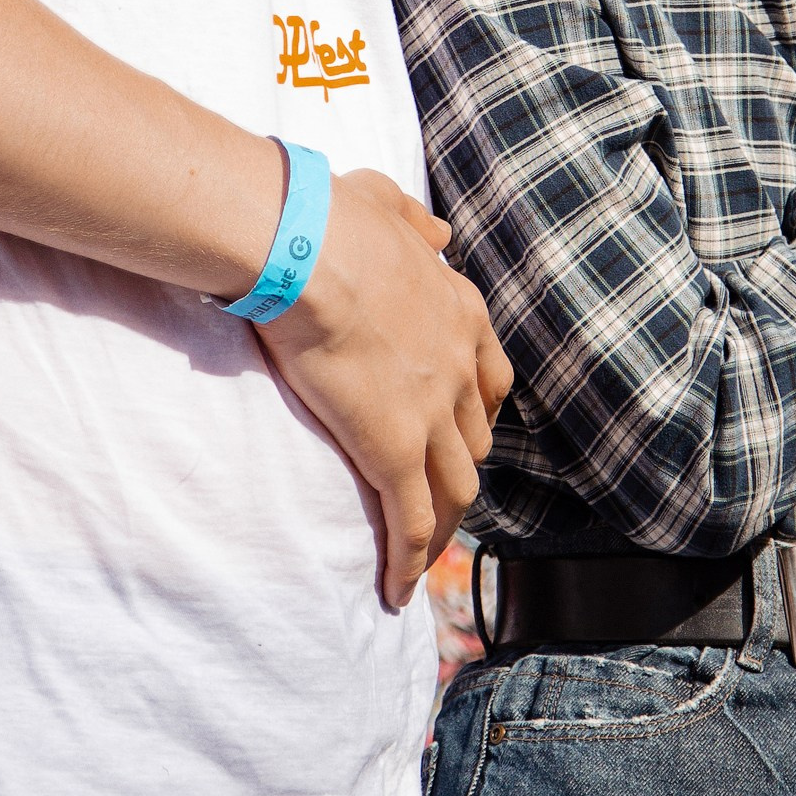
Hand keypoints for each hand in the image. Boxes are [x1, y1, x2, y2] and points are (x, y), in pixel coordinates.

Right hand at [263, 167, 511, 610]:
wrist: (307, 246)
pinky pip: (413, 522)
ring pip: (455, 490)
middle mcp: (459, 366)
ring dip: (444, 526)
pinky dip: (411, 561)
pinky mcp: (393, 450)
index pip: (488, 377)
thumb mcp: (387, 204)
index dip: (476, 410)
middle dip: (460, 469)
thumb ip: (414, 222)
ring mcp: (432, 414)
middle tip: (440, 495)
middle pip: (475, 439)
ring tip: (424, 556)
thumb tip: (437, 233)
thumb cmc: (330, 216)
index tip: (461, 429)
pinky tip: (399, 592)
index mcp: (460, 311)